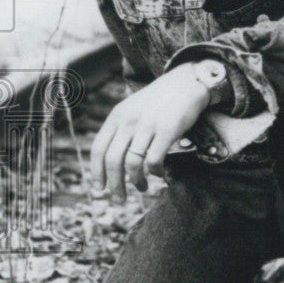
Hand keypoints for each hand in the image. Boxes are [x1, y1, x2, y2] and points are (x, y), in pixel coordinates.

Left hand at [90, 63, 209, 201]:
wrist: (187, 82)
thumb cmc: (160, 100)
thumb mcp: (133, 108)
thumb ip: (121, 129)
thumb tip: (112, 161)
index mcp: (117, 116)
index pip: (99, 148)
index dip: (97, 172)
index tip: (100, 188)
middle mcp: (129, 120)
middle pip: (114, 160)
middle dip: (114, 185)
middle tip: (119, 200)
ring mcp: (148, 125)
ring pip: (133, 163)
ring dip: (136, 182)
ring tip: (142, 188)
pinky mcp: (167, 129)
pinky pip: (154, 160)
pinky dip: (155, 172)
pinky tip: (159, 174)